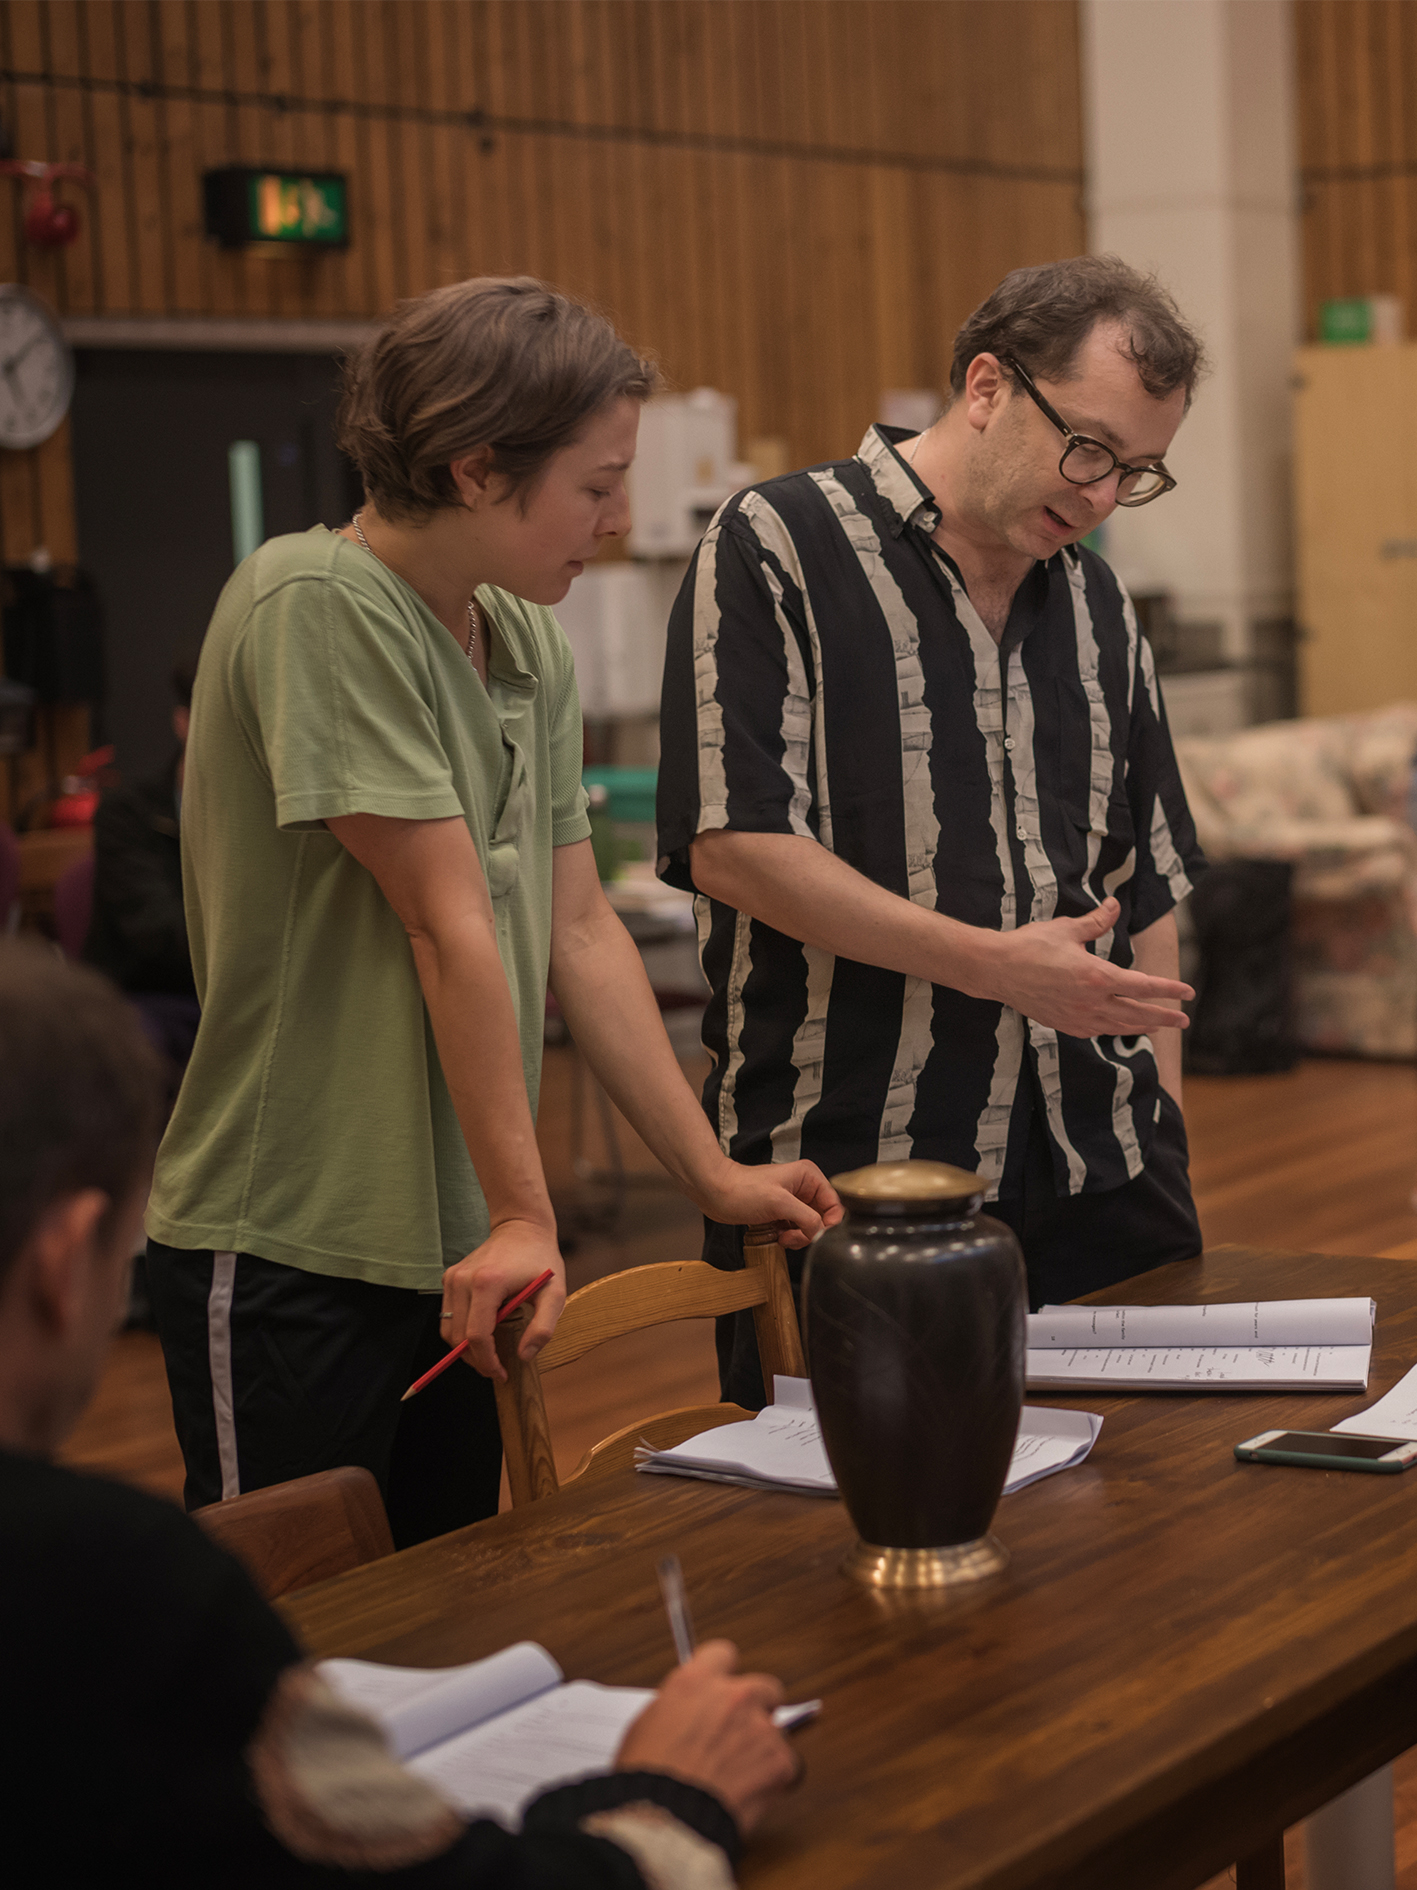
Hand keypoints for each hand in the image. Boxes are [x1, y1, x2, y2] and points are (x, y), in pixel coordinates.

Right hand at [440, 1219, 565, 1379]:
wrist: (521, 1226)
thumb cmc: (541, 1260)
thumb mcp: (555, 1294)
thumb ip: (543, 1327)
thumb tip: (523, 1356)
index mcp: (488, 1283)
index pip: (477, 1336)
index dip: (487, 1362)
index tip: (501, 1373)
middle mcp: (463, 1279)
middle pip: (458, 1337)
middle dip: (475, 1360)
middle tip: (496, 1369)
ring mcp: (453, 1277)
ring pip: (448, 1329)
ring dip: (464, 1348)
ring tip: (488, 1354)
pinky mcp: (449, 1277)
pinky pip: (448, 1315)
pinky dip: (461, 1331)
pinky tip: (482, 1332)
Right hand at [615, 1642, 799, 1833]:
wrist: (664, 1819)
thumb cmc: (648, 1778)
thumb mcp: (647, 1724)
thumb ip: (679, 1707)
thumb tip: (692, 1713)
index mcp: (696, 1681)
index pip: (723, 1653)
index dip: (723, 1673)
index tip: (724, 1686)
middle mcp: (733, 1696)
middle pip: (764, 1686)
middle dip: (757, 1707)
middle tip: (741, 1733)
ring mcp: (760, 1727)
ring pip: (776, 1729)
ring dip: (762, 1747)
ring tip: (738, 1775)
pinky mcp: (779, 1761)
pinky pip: (787, 1765)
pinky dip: (773, 1779)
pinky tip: (749, 1792)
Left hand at [693, 1159, 843, 1249]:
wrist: (716, 1193)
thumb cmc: (744, 1191)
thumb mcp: (780, 1203)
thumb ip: (807, 1218)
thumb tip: (822, 1233)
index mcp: (809, 1177)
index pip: (835, 1204)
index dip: (829, 1223)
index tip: (816, 1235)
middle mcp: (804, 1187)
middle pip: (823, 1218)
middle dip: (810, 1232)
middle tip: (793, 1236)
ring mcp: (793, 1201)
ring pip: (810, 1227)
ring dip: (799, 1237)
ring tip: (782, 1235)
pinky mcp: (782, 1212)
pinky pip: (796, 1230)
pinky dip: (790, 1237)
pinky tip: (777, 1235)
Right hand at [977, 897, 1192, 1038]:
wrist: (996, 970)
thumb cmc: (1029, 946)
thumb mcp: (1066, 929)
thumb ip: (1096, 922)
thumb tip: (1114, 906)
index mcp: (1097, 976)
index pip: (1143, 986)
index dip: (1168, 990)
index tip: (1188, 993)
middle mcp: (1091, 1002)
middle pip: (1137, 1013)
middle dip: (1164, 1016)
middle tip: (1183, 1019)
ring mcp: (1077, 1016)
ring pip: (1118, 1026)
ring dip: (1140, 1026)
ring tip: (1156, 1026)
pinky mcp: (1063, 1023)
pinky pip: (1096, 1030)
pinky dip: (1112, 1029)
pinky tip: (1117, 1027)